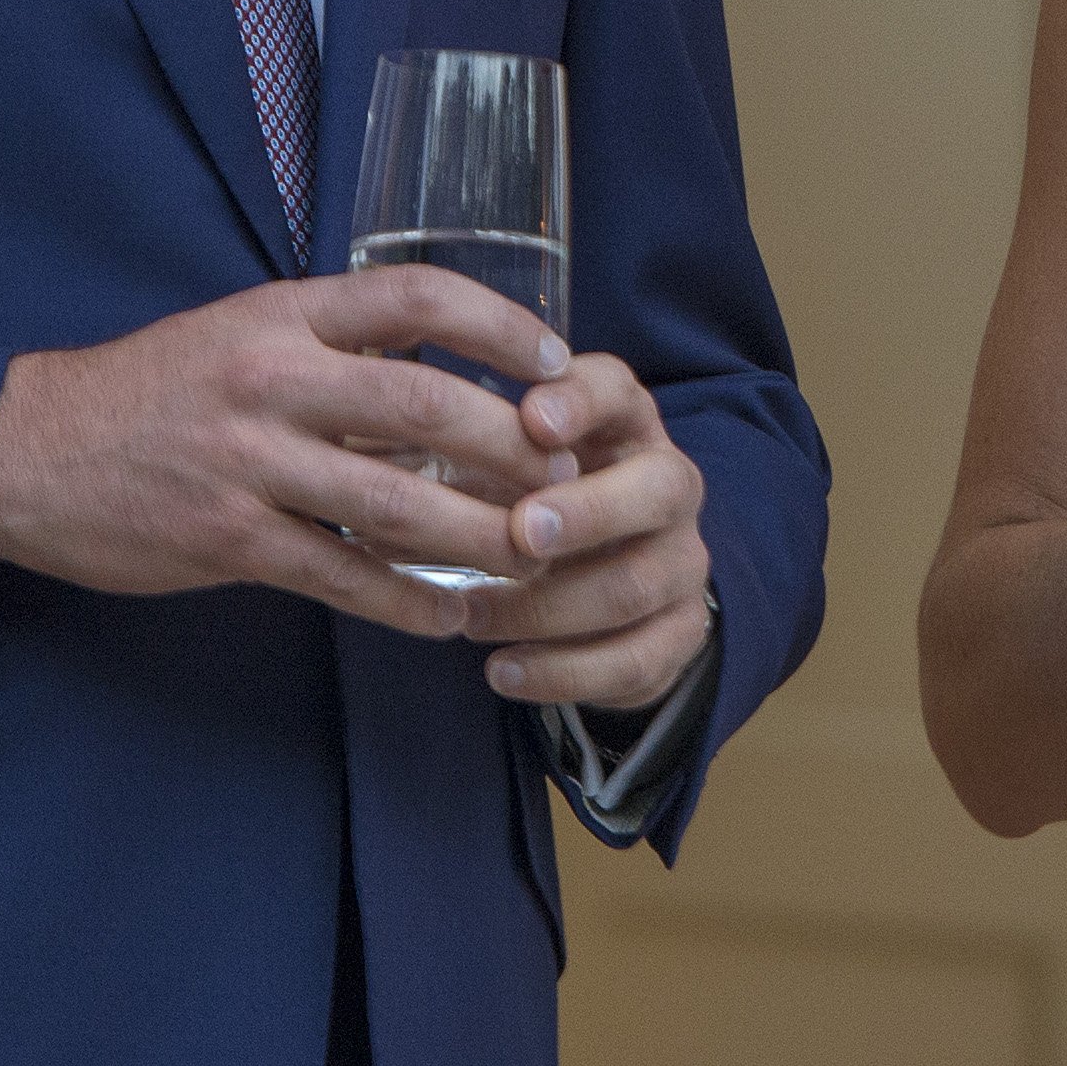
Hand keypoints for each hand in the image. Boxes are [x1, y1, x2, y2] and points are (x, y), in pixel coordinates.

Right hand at [0, 269, 573, 642]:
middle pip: (428, 406)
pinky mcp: (228, 539)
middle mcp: (274, 379)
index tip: (558, 361)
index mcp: (284, 314)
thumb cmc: (153, 389)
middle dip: (514, 447)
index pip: (417, 297)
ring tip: (534, 557)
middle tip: (566, 477)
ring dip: (479, 536)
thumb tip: (447, 377)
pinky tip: (450, 615)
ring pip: (397, 503)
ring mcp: (250, 462)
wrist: (28, 450)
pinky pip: (341, 576)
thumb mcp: (243, 333)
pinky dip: (406, 601)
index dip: (502, 326)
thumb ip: (335, 350)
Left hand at [461, 356, 712, 711]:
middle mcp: (671, 484)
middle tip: (521, 532)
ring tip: (472, 617)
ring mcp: (683, 561)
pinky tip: (501, 672)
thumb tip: (383, 439)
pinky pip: (634, 661)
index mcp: (626, 423)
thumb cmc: (534, 494)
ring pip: (635, 585)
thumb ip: (464, 445)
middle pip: (660, 487)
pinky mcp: (680, 633)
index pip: (619, 392)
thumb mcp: (506, 457)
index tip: (532, 419)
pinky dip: (563, 673)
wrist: (602, 574)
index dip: (582, 402)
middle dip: (589, 511)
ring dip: (548, 606)